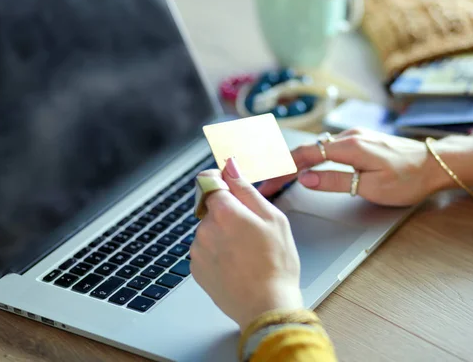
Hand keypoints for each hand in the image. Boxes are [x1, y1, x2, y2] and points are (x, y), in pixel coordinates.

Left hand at [190, 158, 303, 330]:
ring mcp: (198, 250)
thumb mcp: (272, 218)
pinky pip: (205, 251)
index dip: (219, 180)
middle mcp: (205, 228)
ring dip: (222, 234)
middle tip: (252, 232)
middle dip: (227, 213)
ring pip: (208, 230)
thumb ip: (246, 189)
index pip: (207, 180)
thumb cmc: (276, 264)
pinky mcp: (196, 270)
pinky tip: (237, 265)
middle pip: (211, 207)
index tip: (228, 186)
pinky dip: (217, 253)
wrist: (266, 306)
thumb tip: (230, 166)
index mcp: (224, 211)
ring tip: (246, 254)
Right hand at [258, 128, 449, 206]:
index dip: (282, 170)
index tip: (267, 182)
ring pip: (316, 147)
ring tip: (279, 176)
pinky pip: (327, 147)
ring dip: (295, 161)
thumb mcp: (371, 187)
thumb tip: (305, 178)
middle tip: (267, 182)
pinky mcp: (361, 140)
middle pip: (305, 150)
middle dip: (282, 166)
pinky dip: (311, 157)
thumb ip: (335, 181)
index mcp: (349, 147)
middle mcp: (348, 136)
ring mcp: (354, 136)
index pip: (304, 157)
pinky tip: (304, 166)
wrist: (436, 164)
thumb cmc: (408, 179)